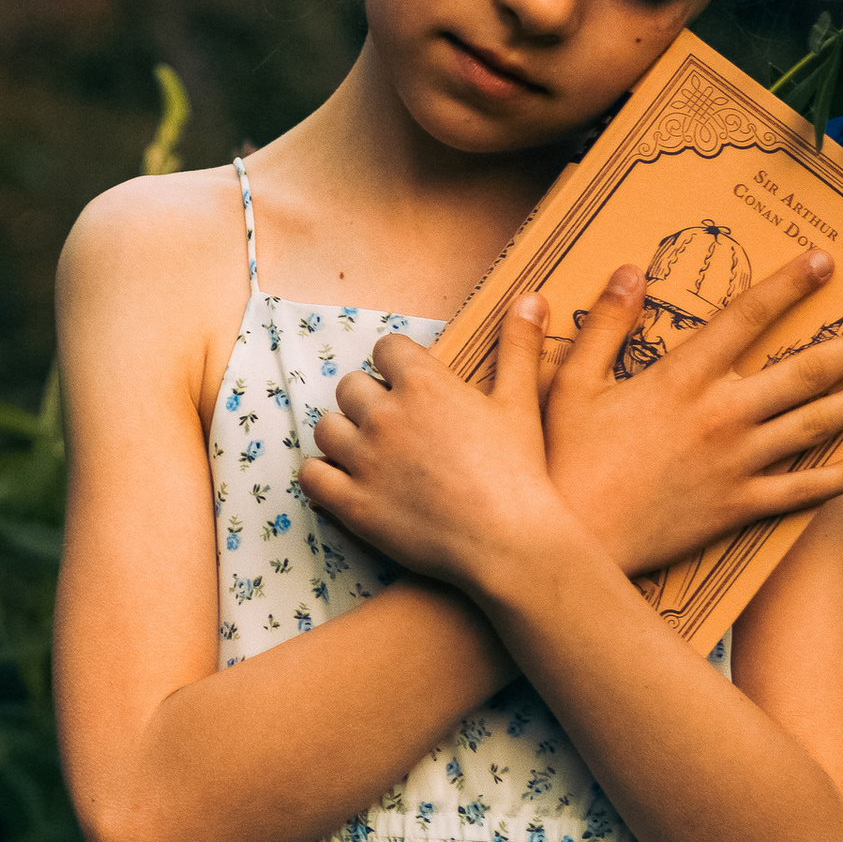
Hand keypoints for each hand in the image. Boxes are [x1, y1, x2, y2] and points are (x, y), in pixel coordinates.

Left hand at [296, 302, 573, 597]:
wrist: (510, 544)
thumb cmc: (521, 473)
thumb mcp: (521, 402)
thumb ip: (518, 347)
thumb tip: (531, 297)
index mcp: (424, 384)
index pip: (386, 348)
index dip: (397, 365)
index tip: (410, 383)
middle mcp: (385, 415)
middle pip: (350, 387)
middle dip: (367, 400)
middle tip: (394, 425)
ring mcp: (364, 460)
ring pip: (326, 428)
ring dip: (343, 435)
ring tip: (368, 452)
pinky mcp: (353, 504)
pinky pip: (312, 476)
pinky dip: (321, 475)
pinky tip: (341, 481)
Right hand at [540, 248, 842, 575]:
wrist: (574, 544)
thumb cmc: (563, 461)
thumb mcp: (573, 384)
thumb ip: (605, 325)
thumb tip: (629, 271)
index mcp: (681, 378)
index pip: (745, 318)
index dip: (786, 286)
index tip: (823, 261)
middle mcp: (721, 416)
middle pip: (805, 371)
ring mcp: (736, 464)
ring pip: (816, 425)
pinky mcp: (737, 507)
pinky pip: (801, 491)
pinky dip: (841, 477)